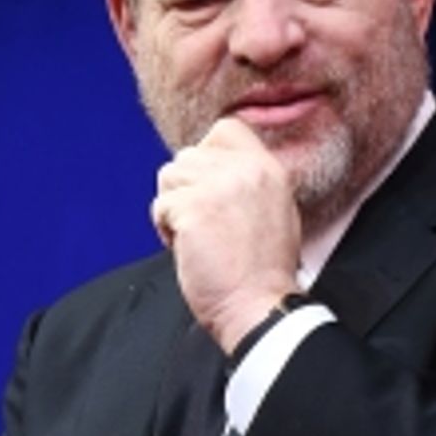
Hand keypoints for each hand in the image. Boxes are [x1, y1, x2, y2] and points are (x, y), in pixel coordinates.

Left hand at [152, 120, 302, 354]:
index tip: (209, 188)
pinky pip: (160, 206)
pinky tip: (189, 250)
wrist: (259, 306)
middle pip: (188, 155)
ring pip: (169, 176)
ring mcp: (217, 186)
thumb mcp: (275, 211)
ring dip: (174, 207)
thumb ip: (247, 182)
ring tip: (197, 237)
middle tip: (204, 225)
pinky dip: (166, 230)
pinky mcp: (192, 209)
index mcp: (267, 169)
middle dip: (186, 189)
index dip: (208, 155)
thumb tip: (213, 170)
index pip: (226, 129)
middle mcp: (244, 170)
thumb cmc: (263, 272)